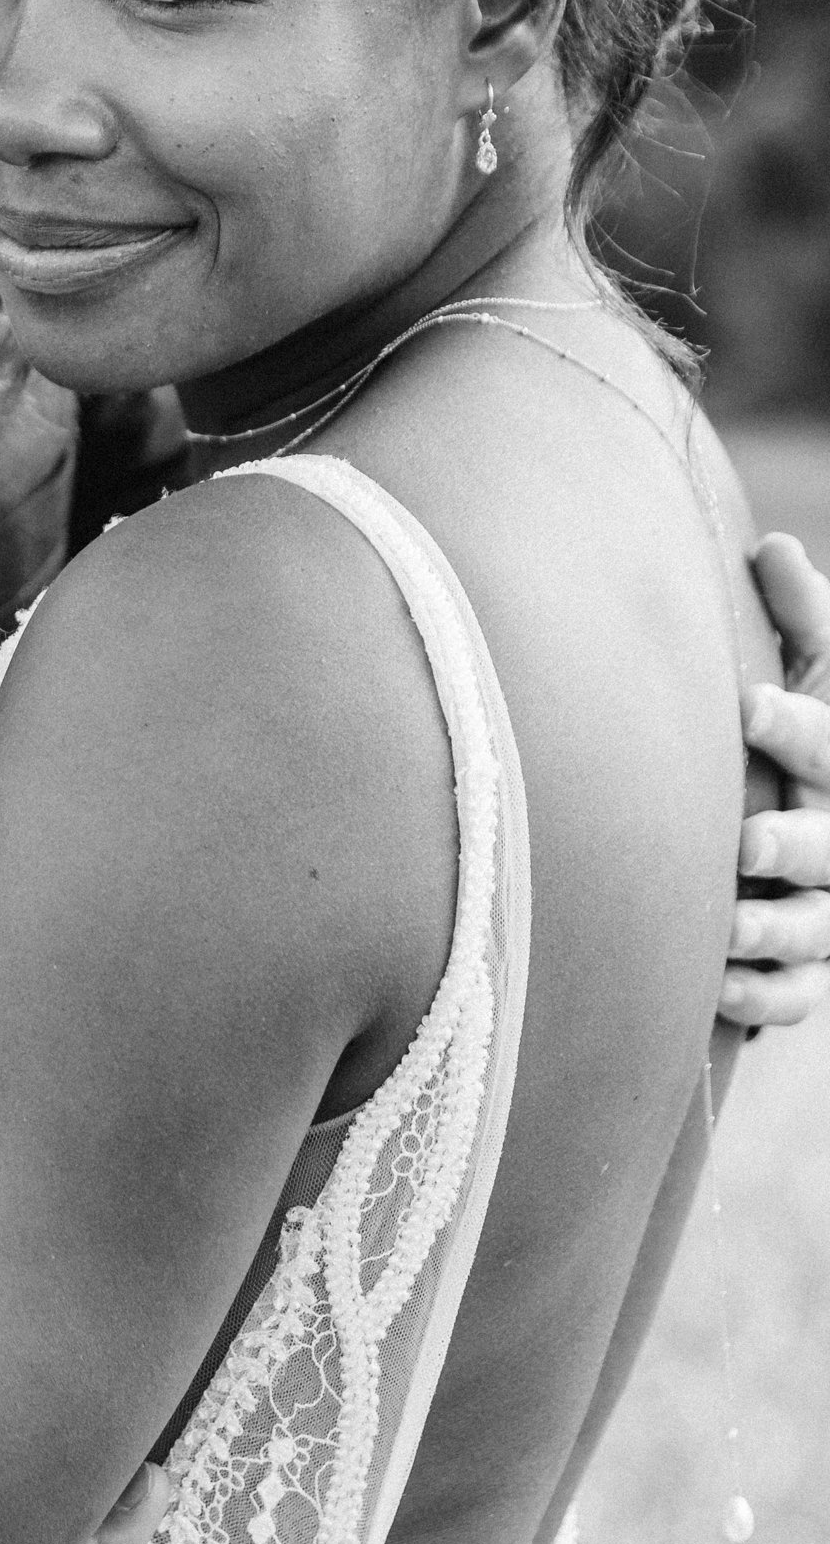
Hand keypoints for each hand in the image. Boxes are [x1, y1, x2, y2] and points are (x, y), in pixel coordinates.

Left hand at [730, 533, 829, 1028]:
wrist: (789, 840)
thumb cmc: (789, 741)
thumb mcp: (805, 675)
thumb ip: (799, 618)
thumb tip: (775, 547)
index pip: (829, 744)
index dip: (797, 727)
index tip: (746, 705)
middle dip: (795, 841)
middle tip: (745, 839)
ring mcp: (827, 909)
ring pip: (819, 928)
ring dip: (775, 928)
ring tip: (726, 925)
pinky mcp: (804, 967)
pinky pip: (798, 994)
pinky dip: (767, 996)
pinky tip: (724, 991)